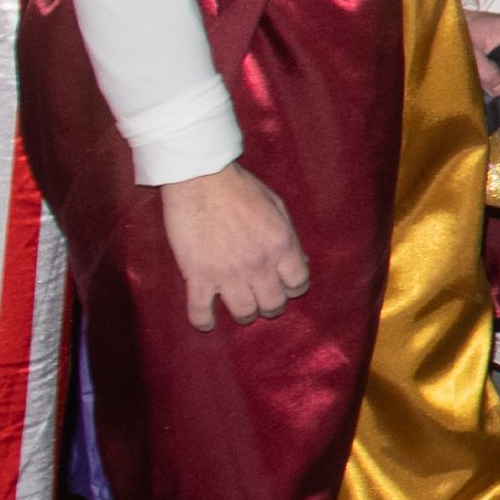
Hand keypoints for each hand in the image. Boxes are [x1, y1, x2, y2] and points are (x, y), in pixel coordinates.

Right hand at [160, 164, 309, 328]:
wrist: (199, 177)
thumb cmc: (239, 187)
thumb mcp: (277, 207)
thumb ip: (290, 238)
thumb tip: (302, 263)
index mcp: (281, 245)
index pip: (299, 284)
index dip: (292, 288)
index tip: (283, 286)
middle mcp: (259, 264)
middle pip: (273, 304)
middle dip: (270, 305)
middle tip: (261, 299)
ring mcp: (228, 272)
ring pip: (243, 313)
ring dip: (243, 313)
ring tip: (239, 307)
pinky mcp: (197, 275)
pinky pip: (201, 311)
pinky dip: (204, 321)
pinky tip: (207, 322)